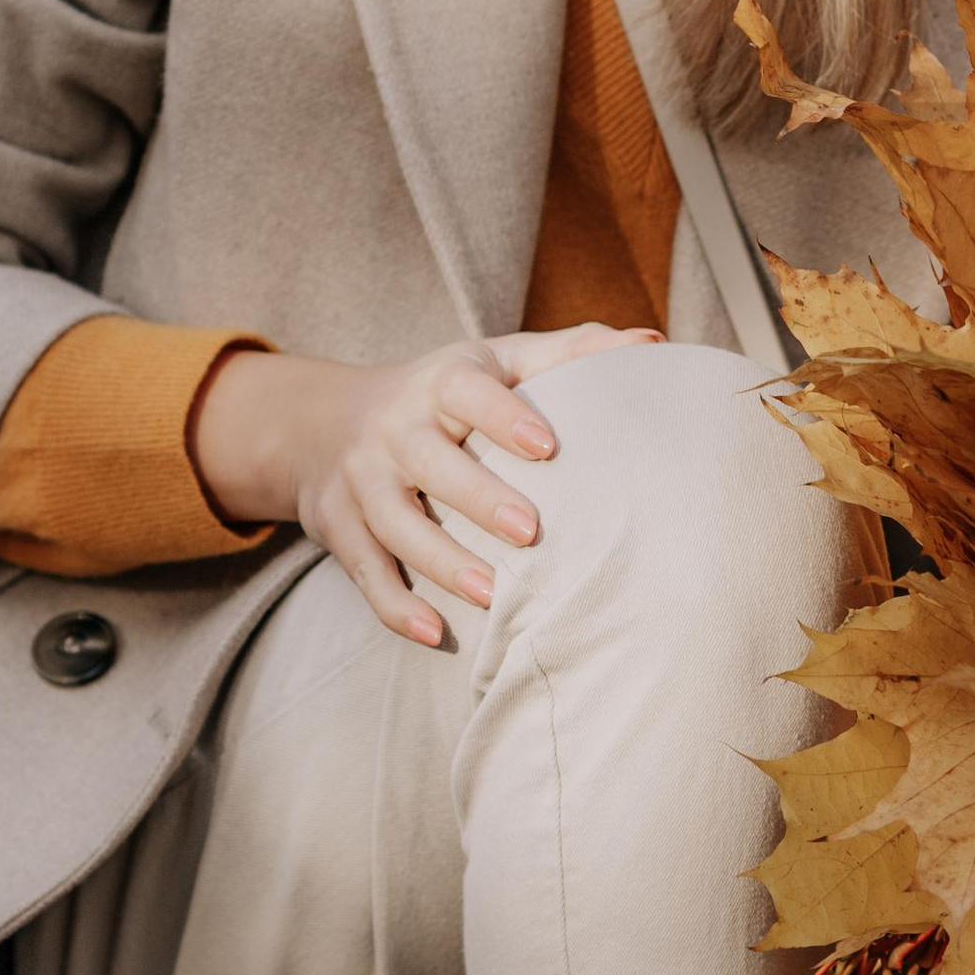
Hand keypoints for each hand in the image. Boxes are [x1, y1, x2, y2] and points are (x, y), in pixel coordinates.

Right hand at [190, 324, 659, 643]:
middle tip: (530, 532)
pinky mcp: (339, 527)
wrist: (322, 420)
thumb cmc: (444, 393)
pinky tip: (435, 632)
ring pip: (394, 524)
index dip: (502, 416)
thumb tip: (652, 341)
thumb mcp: (498, 360)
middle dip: (477, 497)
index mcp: (440, 383)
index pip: (467, 392)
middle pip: (428, 463)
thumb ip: (571, 351)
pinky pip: (365, 571)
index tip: (547, 446)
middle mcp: (393, 428)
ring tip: (495, 596)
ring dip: (442, 562)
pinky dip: (395, 605)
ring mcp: (360, 481)